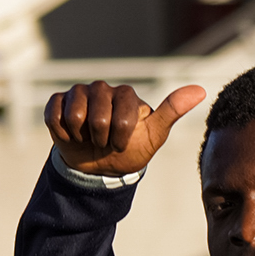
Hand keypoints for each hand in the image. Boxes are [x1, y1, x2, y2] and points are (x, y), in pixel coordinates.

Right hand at [44, 81, 205, 176]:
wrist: (100, 167)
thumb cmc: (131, 149)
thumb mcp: (154, 134)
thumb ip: (173, 110)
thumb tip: (200, 90)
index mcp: (125, 94)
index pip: (122, 116)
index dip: (121, 137)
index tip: (123, 143)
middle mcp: (101, 88)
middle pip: (97, 115)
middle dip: (101, 138)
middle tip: (104, 142)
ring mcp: (77, 93)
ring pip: (74, 114)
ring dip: (81, 136)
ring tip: (88, 138)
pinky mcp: (56, 103)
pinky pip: (54, 116)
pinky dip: (63, 133)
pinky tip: (72, 136)